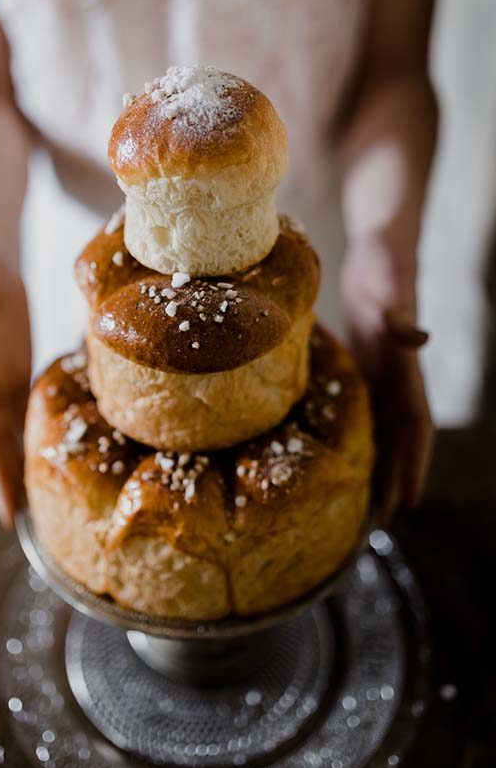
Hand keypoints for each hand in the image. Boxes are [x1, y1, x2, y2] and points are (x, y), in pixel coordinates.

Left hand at [341, 238, 433, 520]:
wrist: (380, 247)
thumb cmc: (383, 265)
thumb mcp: (387, 287)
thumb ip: (399, 315)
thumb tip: (419, 339)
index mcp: (404, 367)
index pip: (414, 425)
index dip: (414, 463)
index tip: (409, 501)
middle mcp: (398, 374)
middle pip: (402, 435)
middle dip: (398, 476)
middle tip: (384, 521)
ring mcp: (384, 370)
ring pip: (387, 425)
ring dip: (382, 461)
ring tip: (369, 499)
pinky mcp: (367, 360)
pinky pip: (368, 405)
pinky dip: (363, 431)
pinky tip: (349, 450)